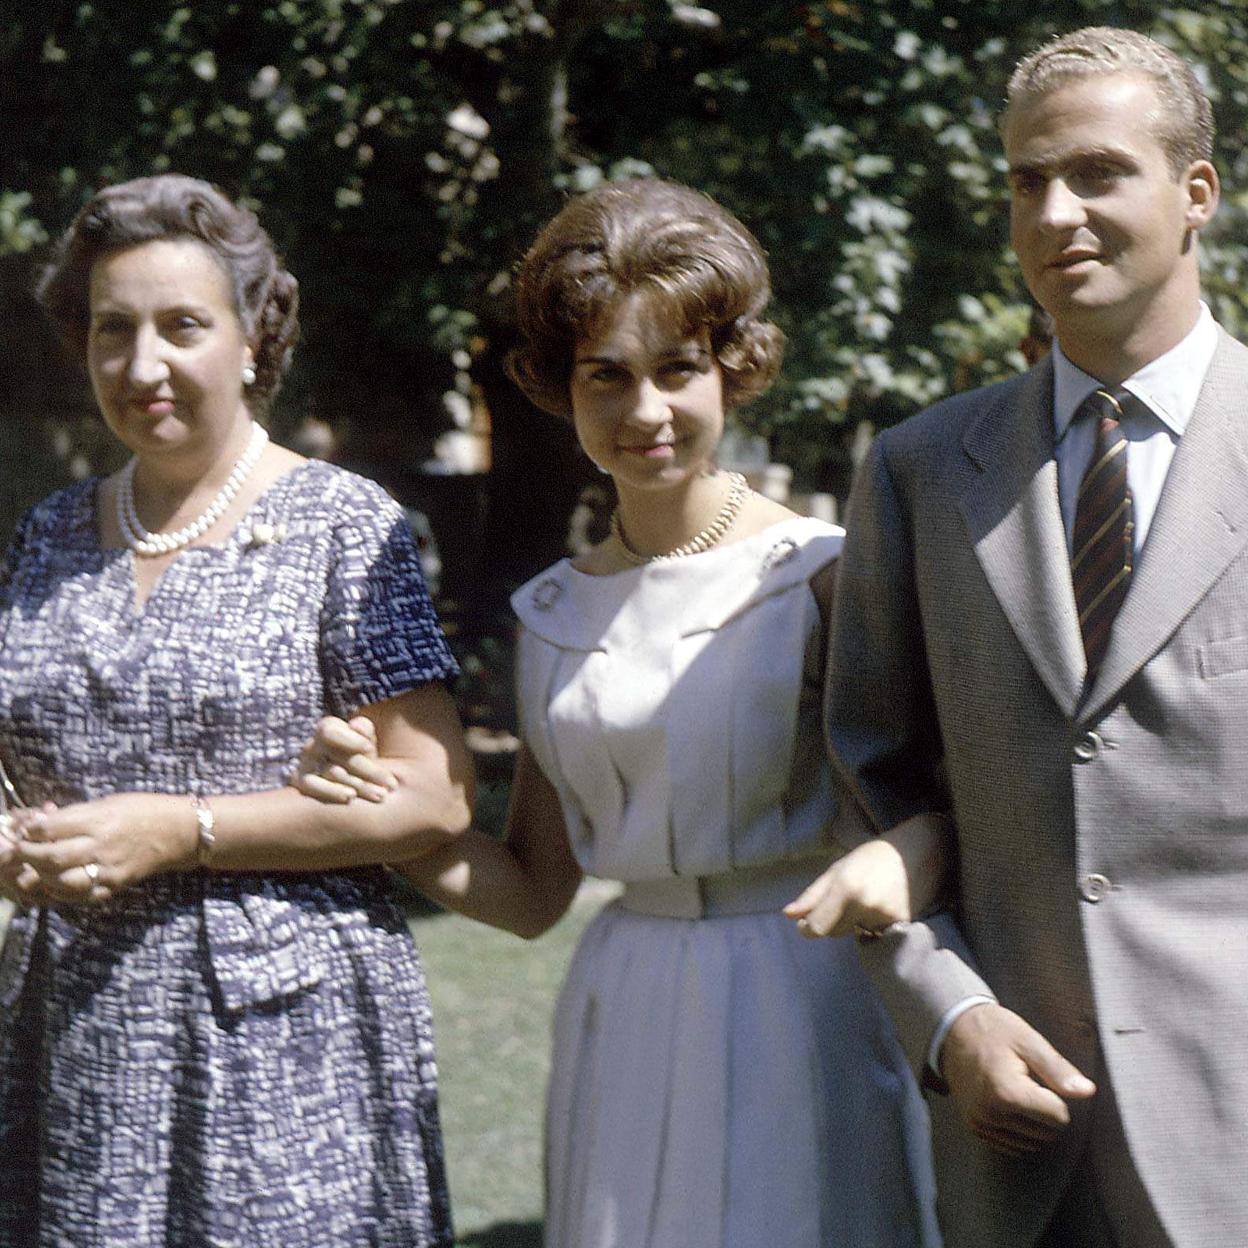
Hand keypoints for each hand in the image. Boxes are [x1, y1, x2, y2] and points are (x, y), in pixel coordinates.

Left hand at [11, 793, 194, 904]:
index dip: (29, 830)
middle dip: (27, 855)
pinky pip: (82, 896)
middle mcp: (102, 845)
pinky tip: (54, 885)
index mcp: (99, 818)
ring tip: (33, 869)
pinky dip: (62, 893)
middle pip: (50, 856)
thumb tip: (40, 822)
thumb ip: (76, 815)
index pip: (51, 828)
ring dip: (40, 876)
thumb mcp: (109, 802)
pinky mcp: (116, 884)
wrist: (181, 832)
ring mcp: (109, 868)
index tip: (21, 830)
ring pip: (61, 881)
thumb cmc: (144, 809)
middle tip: (18, 851)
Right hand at [290, 715, 397, 804]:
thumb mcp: (366, 742)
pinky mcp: (302, 783)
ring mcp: (306, 765)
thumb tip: (358, 726)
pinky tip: (351, 797)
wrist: (351, 780)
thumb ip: (364, 731)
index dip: (348, 739)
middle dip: (369, 770)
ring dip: (360, 785)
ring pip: (333, 773)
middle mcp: (313, 745)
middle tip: (392, 784)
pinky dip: (332, 791)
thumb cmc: (362, 757)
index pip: (329, 731)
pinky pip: (312, 787)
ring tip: (381, 795)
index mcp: (328, 729)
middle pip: (338, 756)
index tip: (368, 747)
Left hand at [783, 838, 912, 936]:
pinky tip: (880, 907)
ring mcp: (885, 916)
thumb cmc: (872, 856)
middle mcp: (864, 905)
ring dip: (853, 924)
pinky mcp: (901, 924)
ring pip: (854, 935)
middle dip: (832, 921)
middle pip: (833, 932)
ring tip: (866, 899)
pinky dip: (872, 927)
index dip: (807, 928)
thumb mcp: (838, 868)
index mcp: (845, 887)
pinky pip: (874, 936)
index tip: (806, 923)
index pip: (817, 926)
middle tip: (845, 899)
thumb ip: (813, 895)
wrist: (918, 852)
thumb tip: (788, 915)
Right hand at [941, 1002, 1096, 1154]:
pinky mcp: (975, 1128)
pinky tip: (1011, 1108)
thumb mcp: (1028, 1040)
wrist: (952, 1031)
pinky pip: (1011, 1146)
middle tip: (1032, 1085)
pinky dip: (1019, 1132)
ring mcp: (981, 1123)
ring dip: (1033, 1124)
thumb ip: (1058, 1069)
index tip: (1041, 1078)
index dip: (1057, 1097)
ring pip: (1030, 1143)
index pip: (1058, 1117)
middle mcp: (992, 1114)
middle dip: (1047, 1113)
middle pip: (1046, 1133)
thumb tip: (1088, 1091)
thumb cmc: (995, 1031)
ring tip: (1020, 1094)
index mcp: (1007, 1092)